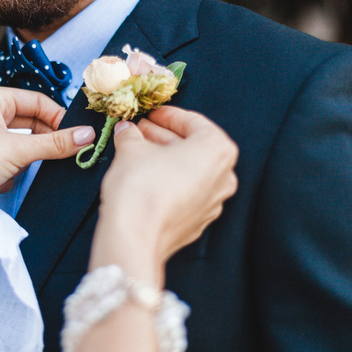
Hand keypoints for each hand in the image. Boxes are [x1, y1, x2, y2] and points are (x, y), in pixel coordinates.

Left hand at [0, 87, 94, 231]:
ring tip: (18, 169)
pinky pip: (11, 165)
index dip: (58, 116)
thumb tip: (87, 135)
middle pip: (31, 124)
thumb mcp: (17, 149)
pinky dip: (11, 174)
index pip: (36, 101)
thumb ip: (55, 143)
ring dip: (24, 160)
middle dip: (44, 141)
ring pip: (22, 147)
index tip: (77, 134)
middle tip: (67, 153)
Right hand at [92, 106, 237, 283]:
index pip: (193, 122)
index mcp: (217, 150)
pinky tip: (145, 177)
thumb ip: (132, 134)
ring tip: (138, 152)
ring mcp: (213, 203)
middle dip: (164, 137)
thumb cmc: (140, 186)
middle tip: (140, 131)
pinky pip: (186, 193)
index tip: (150, 113)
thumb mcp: (131, 148)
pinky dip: (169, 182)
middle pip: (193, 148)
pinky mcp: (198, 222)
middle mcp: (224, 177)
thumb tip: (127, 130)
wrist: (135, 237)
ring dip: (165, 159)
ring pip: (190, 171)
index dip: (167, 115)